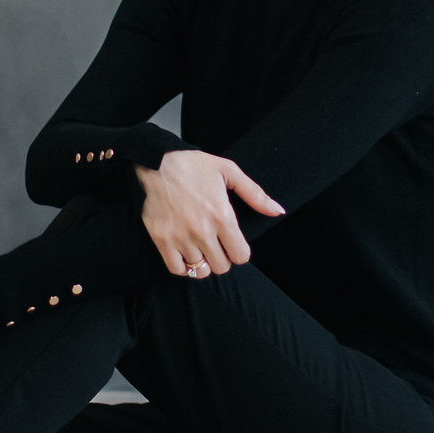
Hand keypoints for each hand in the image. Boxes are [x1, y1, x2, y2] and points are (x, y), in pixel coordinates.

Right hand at [136, 149, 284, 277]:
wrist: (156, 162)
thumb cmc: (192, 165)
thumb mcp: (228, 171)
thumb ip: (254, 194)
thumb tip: (277, 211)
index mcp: (221, 216)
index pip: (240, 256)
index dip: (239, 251)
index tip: (233, 243)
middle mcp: (202, 231)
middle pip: (222, 267)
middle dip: (223, 257)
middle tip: (217, 244)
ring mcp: (180, 238)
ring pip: (200, 270)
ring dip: (203, 260)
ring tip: (200, 246)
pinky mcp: (162, 240)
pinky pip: (177, 269)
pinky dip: (184, 266)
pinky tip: (186, 253)